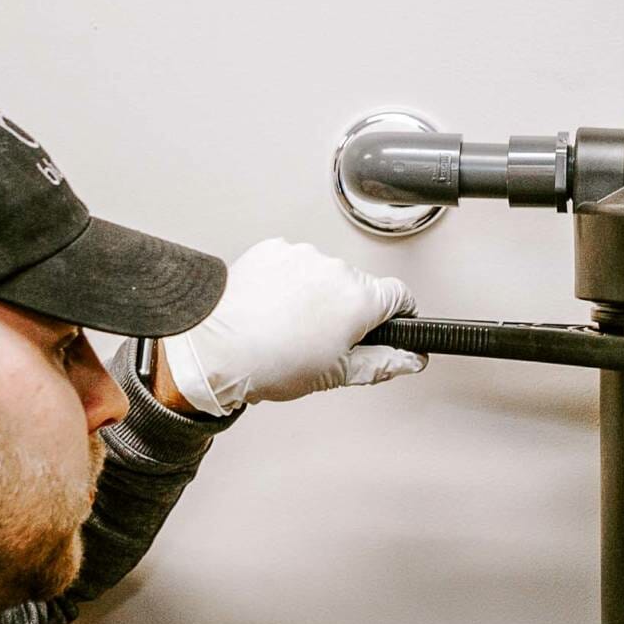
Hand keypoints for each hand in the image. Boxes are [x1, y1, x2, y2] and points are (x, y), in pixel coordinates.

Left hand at [162, 238, 425, 415]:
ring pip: (325, 273)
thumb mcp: (336, 374)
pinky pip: (293, 263)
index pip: (400, 295)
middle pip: (359, 286)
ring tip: (291, 323)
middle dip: (348, 308)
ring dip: (317, 293)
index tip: (385, 326)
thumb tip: (410, 360)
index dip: (397, 315)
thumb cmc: (269, 363)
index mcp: (359, 299)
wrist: (213, 348)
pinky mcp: (273, 249)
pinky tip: (274, 307)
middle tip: (324, 338)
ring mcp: (302, 255)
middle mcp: (335, 270)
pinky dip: (289, 281)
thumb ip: (383, 363)